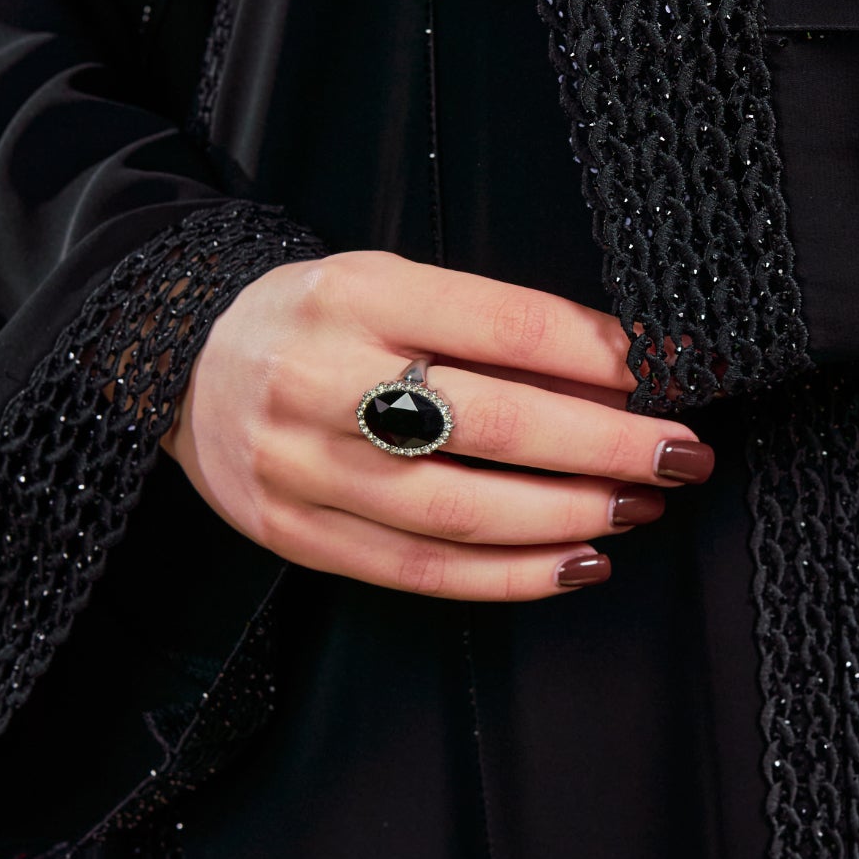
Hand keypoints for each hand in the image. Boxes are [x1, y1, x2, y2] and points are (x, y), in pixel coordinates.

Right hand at [164, 252, 713, 601]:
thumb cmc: (314, 321)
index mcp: (357, 296)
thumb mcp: (391, 283)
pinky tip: (577, 562)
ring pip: (463, 510)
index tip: (661, 375)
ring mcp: (305, 468)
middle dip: (607, 445)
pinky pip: (424, 570)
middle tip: (681, 453)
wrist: (177, 361)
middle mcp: (325, 381)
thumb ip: (492, 324)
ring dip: (572, 516)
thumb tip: (620, 367)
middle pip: (494, 423)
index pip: (503, 327)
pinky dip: (513, 575)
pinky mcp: (295, 535)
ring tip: (640, 508)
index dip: (595, 357)